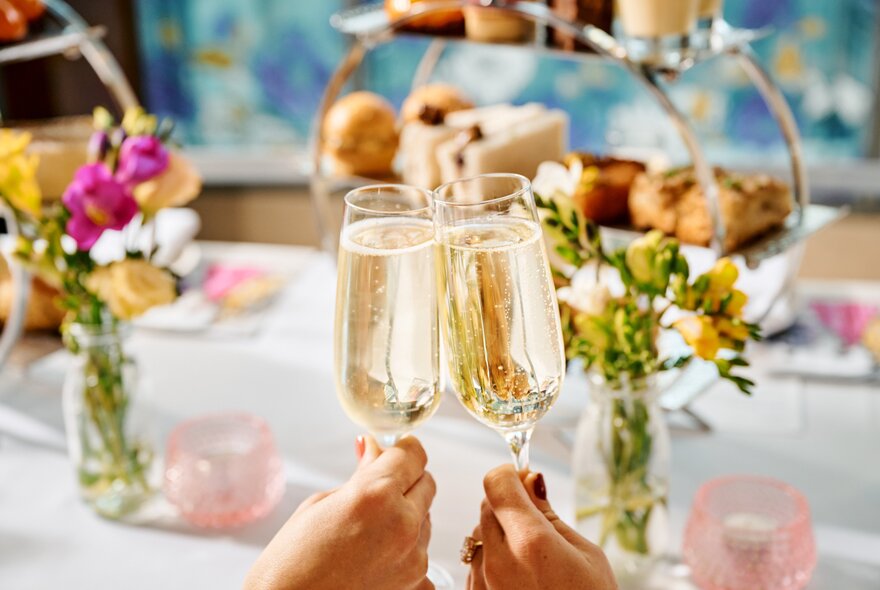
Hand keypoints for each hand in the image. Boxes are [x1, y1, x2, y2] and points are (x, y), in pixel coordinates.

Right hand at [245, 436, 435, 589]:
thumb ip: (360, 475)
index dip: (402, 448)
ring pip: (425, 517)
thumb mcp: (321, 504)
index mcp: (376, 495)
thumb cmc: (291, 563)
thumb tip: (375, 450)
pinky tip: (376, 554)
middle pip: (426, 482)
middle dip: (405, 479)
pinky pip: (421, 551)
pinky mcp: (417, 584)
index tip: (393, 449)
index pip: (413, 454)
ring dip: (406, 513)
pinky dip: (406, 547)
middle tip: (376, 487)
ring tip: (368, 529)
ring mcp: (414, 558)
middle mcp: (403, 524)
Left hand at [467, 464, 616, 589]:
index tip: (525, 480)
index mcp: (531, 542)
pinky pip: (475, 565)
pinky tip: (521, 578)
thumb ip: (551, 515)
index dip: (510, 475)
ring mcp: (483, 583)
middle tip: (536, 521)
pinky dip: (492, 561)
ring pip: (479, 535)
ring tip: (532, 559)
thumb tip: (531, 480)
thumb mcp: (586, 555)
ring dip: (499, 534)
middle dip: (508, 505)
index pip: (496, 483)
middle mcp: (499, 561)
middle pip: (486, 506)